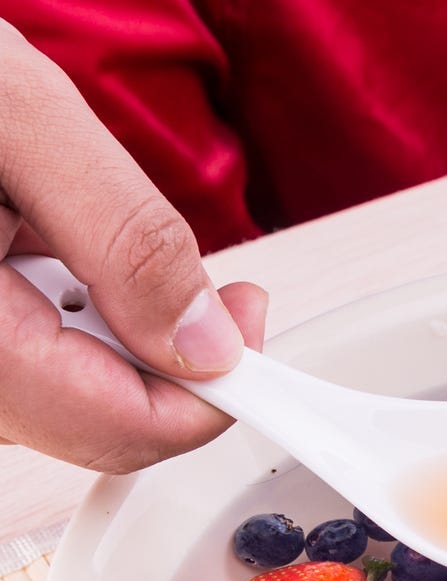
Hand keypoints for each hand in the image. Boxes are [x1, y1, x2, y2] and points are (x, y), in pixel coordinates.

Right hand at [0, 21, 266, 472]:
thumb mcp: (17, 117)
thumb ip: (123, 235)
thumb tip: (208, 343)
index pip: (122, 427)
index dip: (214, 392)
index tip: (253, 325)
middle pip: (98, 424)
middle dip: (171, 361)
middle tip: (213, 285)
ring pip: (64, 400)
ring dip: (113, 335)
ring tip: (73, 231)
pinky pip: (23, 367)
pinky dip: (62, 318)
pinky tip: (35, 246)